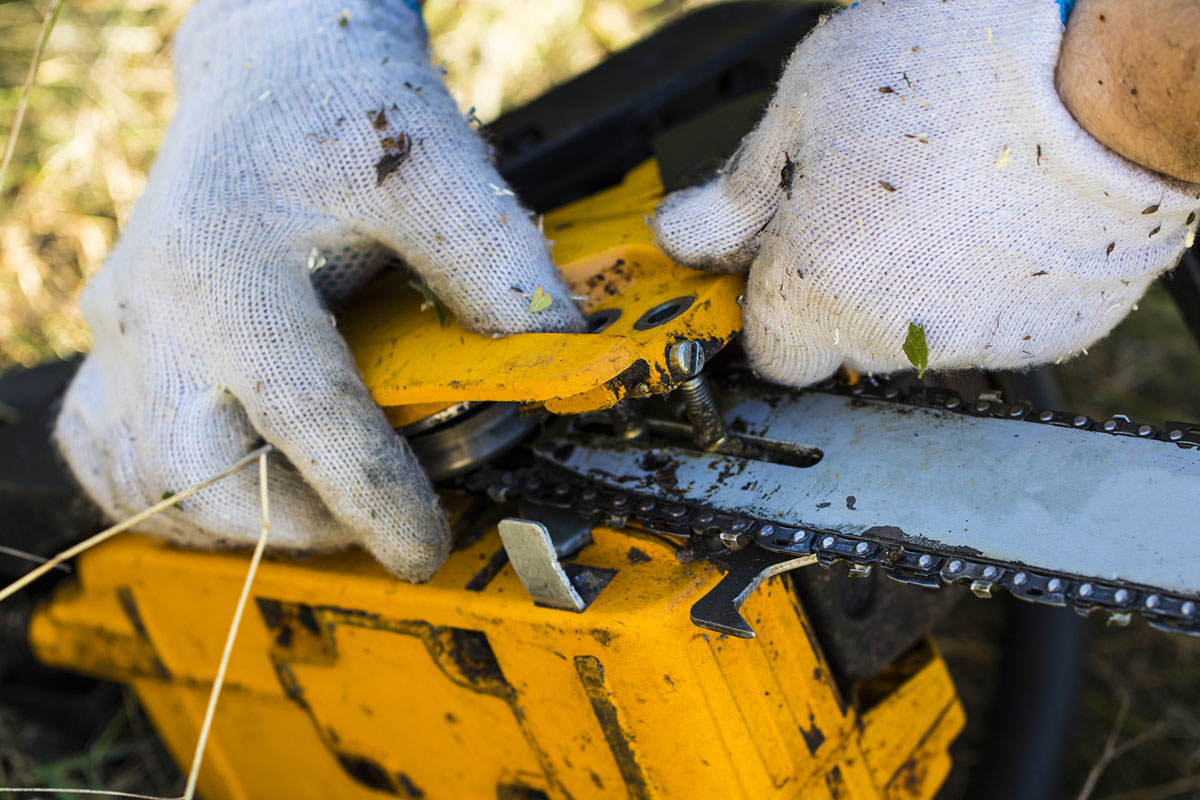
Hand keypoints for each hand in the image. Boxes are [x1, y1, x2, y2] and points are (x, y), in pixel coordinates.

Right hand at [55, 0, 582, 580]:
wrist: (270, 76)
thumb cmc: (345, 112)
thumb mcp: (436, 171)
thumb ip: (498, 268)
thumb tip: (560, 365)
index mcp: (229, 266)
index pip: (303, 414)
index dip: (372, 496)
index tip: (426, 548)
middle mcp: (157, 312)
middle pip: (201, 478)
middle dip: (302, 523)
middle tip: (381, 514)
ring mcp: (122, 335)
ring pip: (150, 487)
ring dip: (241, 520)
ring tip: (322, 495)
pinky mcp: (113, 349)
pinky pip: (113, 459)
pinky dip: (175, 495)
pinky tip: (245, 476)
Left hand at [653, 0, 1198, 387]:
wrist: (1107, 79)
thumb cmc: (957, 72)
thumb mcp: (805, 106)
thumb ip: (738, 191)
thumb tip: (683, 236)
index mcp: (814, 289)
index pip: (770, 351)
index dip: (774, 301)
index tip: (788, 255)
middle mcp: (890, 335)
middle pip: (842, 342)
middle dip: (842, 284)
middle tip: (870, 201)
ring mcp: (974, 342)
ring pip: (916, 334)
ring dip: (916, 281)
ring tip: (946, 191)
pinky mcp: (1050, 335)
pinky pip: (990, 321)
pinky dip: (985, 282)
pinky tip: (999, 214)